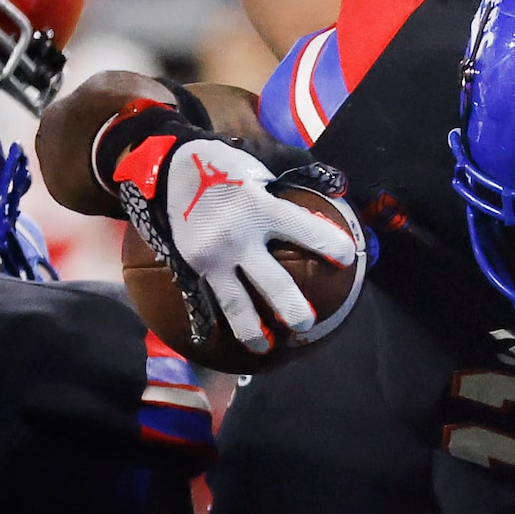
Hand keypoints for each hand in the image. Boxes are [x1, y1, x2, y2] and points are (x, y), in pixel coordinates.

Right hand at [132, 137, 356, 353]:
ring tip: (267, 348)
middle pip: (272, 281)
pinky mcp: (191, 266)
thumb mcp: (260, 168)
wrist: (167, 166)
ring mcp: (212, 256)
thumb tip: (335, 190)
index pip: (303, 229)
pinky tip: (226, 339)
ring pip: (235, 302)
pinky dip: (219, 321)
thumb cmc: (224, 166)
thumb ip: (290, 185)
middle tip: (307, 324)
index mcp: (260, 207)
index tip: (347, 258)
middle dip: (293, 307)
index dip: (328, 244)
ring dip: (253, 329)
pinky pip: (207, 299)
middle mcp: (237, 237)